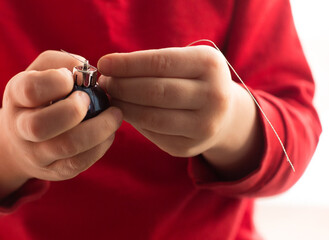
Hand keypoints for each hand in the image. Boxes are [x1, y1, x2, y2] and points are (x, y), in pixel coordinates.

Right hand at [0, 51, 122, 200]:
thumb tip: (88, 70)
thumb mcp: (43, 71)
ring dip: (98, 129)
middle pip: (40, 126)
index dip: (56, 82)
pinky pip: (79, 163)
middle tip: (90, 100)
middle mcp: (19, 128)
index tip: (72, 78)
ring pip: (66, 147)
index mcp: (16, 96)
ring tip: (114, 115)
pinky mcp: (53, 171)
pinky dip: (101, 146)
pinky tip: (109, 132)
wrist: (22, 139)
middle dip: (74, 110)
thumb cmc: (41, 95)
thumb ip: (63, 62)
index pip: (29, 90)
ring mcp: (35, 153)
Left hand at [97, 46, 262, 178]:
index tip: (104, 64)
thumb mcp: (185, 61)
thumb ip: (153, 63)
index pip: (159, 63)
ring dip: (123, 106)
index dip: (127, 64)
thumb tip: (109, 71)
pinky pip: (152, 133)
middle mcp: (214, 96)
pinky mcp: (189, 147)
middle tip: (105, 83)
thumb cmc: (193, 79)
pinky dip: (134, 121)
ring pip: (151, 116)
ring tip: (112, 97)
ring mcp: (204, 125)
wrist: (224, 113)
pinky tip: (125, 112)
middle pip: (154, 91)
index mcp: (209, 65)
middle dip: (122, 86)